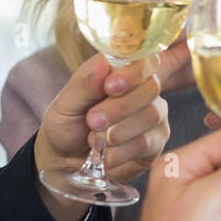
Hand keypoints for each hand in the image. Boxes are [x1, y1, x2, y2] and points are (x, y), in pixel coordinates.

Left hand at [35, 43, 189, 220]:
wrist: (65, 160)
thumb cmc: (66, 125)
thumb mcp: (64, 105)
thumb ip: (85, 86)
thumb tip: (104, 65)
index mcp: (119, 72)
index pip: (143, 59)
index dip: (133, 71)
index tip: (110, 86)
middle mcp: (142, 90)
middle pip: (151, 88)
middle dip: (120, 107)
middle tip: (92, 121)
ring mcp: (153, 115)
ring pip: (151, 115)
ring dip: (118, 131)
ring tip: (93, 141)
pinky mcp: (156, 141)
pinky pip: (147, 142)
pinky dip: (121, 151)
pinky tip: (105, 155)